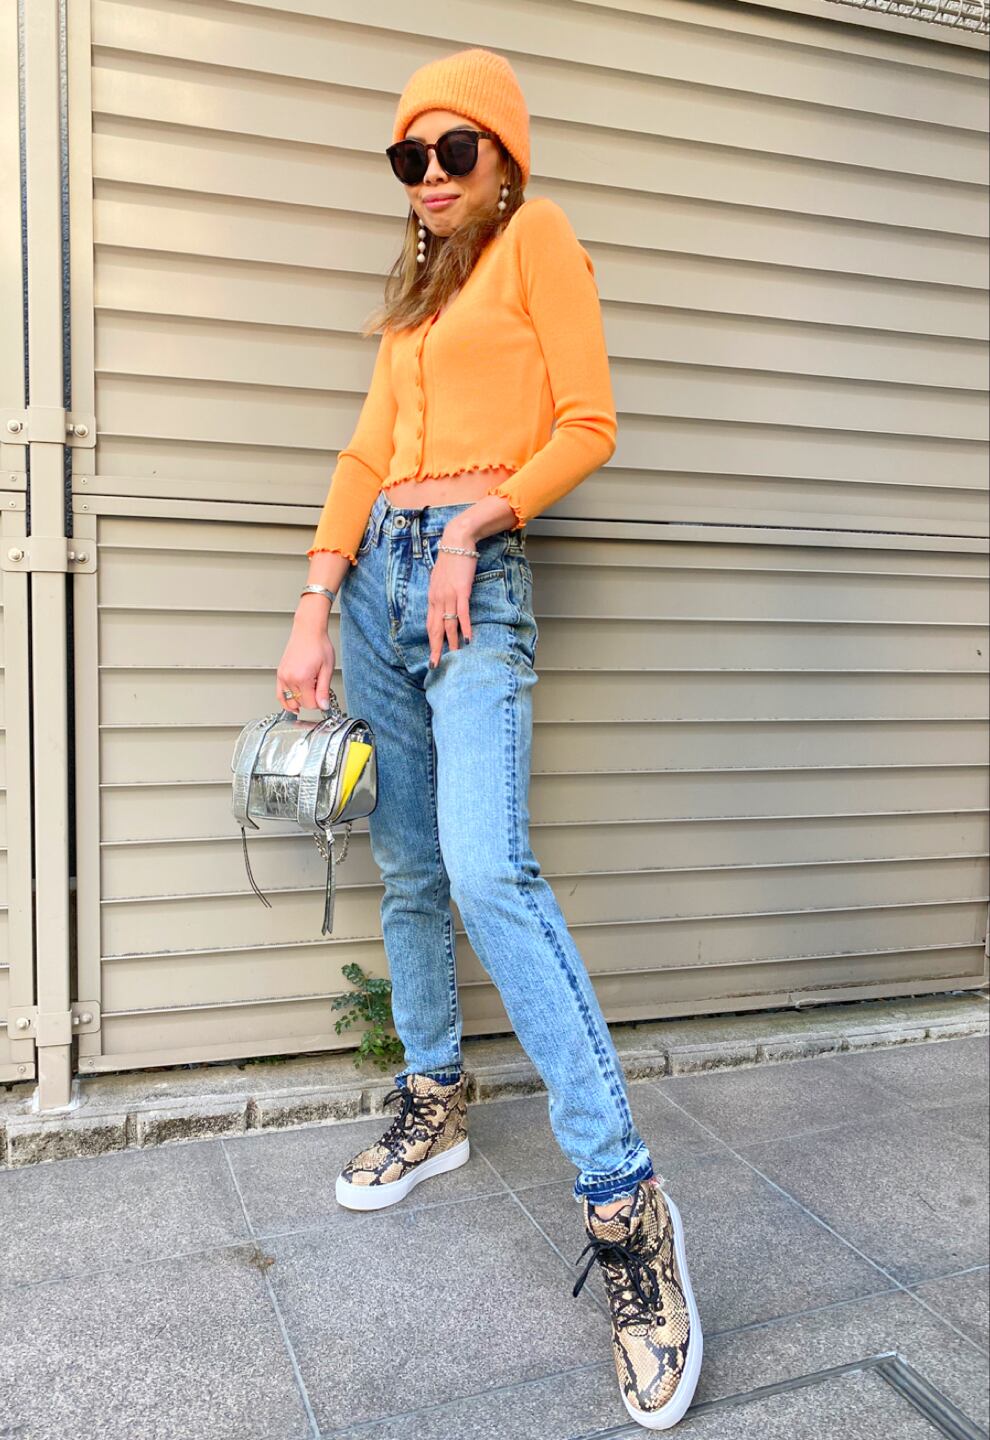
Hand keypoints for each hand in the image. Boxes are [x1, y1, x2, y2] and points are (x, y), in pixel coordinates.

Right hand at [277, 624, 336, 713]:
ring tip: (309, 693)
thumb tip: (323, 706)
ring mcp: (282, 676)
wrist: (308, 631)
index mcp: (302, 678)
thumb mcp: (327, 669)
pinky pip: (280, 694)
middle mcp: (289, 678)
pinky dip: (286, 701)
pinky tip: (293, 705)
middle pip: (300, 702)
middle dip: (311, 700)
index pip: (310, 703)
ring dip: (300, 700)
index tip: (324, 696)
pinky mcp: (280, 673)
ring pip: (290, 700)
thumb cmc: (318, 645)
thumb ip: (324, 690)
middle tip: (318, 688)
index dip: (319, 702)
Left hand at [428, 534, 477, 667]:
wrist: (456, 542)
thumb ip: (440, 594)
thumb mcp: (441, 580)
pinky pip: (462, 613)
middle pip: (435, 629)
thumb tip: (443, 607)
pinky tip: (467, 639)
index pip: (430, 625)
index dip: (431, 642)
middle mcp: (438, 599)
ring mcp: (449, 596)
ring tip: (453, 657)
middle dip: (435, 649)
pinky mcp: (461, 591)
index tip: (432, 656)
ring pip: (448, 624)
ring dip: (451, 643)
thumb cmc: (450, 560)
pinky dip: (464, 627)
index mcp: (432, 598)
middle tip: (436, 665)